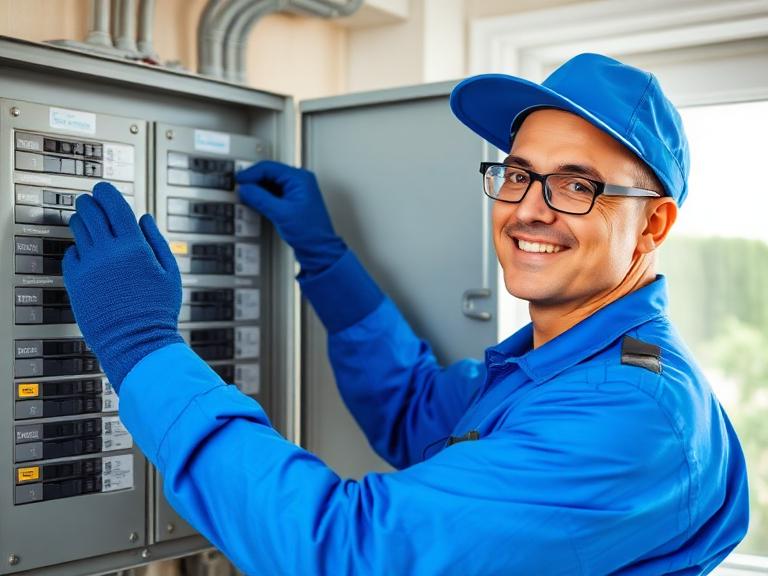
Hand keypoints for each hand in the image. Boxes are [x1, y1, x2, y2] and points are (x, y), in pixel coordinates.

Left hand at [62, 182, 183, 391]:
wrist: (136, 341)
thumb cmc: (156, 311)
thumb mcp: (170, 273)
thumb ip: (156, 241)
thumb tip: (144, 218)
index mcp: (134, 247)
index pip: (113, 205)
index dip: (106, 192)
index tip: (103, 189)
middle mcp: (108, 252)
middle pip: (90, 212)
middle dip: (90, 202)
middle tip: (91, 201)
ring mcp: (89, 266)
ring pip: (77, 229)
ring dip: (81, 221)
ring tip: (87, 223)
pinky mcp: (75, 281)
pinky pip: (70, 254)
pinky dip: (77, 249)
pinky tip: (87, 254)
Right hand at [236, 160, 345, 276]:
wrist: (318, 249)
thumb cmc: (309, 233)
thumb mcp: (280, 213)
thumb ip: (260, 198)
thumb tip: (245, 189)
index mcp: (300, 179)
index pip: (269, 168)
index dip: (251, 173)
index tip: (239, 180)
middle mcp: (299, 182)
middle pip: (269, 174)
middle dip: (253, 181)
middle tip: (240, 188)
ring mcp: (296, 191)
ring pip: (270, 184)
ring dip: (257, 189)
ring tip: (245, 196)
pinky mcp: (292, 202)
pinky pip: (273, 193)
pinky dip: (263, 197)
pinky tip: (255, 202)